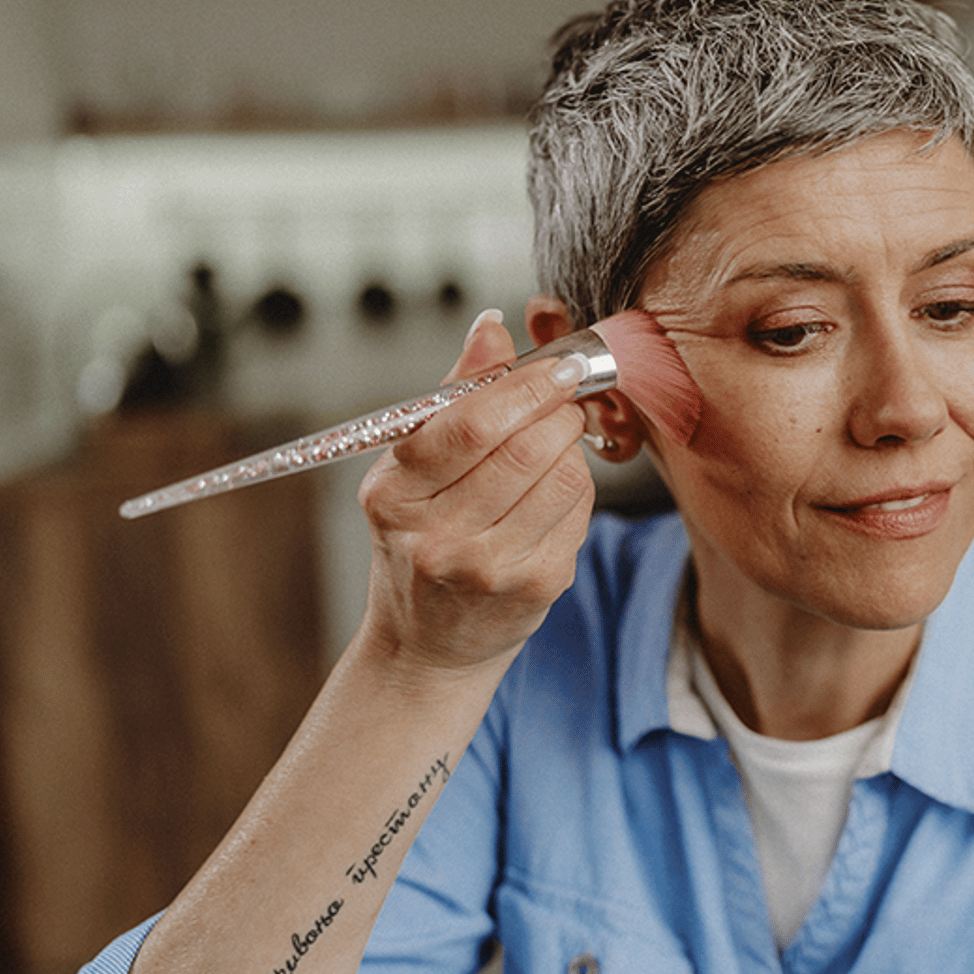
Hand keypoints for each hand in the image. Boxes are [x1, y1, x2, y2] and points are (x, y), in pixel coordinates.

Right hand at [354, 310, 594, 681]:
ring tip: (555, 441)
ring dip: (571, 446)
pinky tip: (553, 492)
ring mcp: (489, 568)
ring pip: (563, 479)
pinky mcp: (536, 587)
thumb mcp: (411, 471)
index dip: (525, 386)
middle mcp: (436, 538)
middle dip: (558, 409)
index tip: (557, 364)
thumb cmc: (420, 542)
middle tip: (566, 394)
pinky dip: (577, 488)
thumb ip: (453, 396)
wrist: (429, 645)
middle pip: (524, 450)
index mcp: (393, 496)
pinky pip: (579, 513)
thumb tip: (490, 328)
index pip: (469, 427)